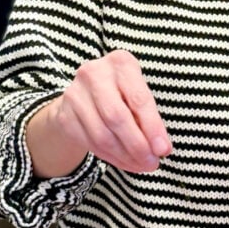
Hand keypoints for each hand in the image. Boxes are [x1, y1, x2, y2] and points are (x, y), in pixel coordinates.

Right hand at [26, 50, 171, 177]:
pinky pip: (90, 144)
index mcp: (121, 63)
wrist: (84, 95)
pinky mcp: (65, 115)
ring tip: (141, 165)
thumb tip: (161, 149)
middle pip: (117, 118)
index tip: (163, 150)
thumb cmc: (122, 94)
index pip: (139, 99)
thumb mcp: (137, 95)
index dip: (153, 128)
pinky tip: (124, 162)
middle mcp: (94, 73)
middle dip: (137, 145)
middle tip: (152, 163)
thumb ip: (150, 118)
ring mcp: (75, 94)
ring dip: (125, 156)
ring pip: (102, 135)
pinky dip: (111, 158)